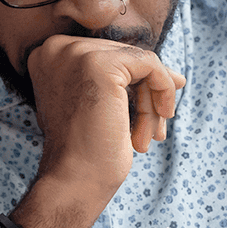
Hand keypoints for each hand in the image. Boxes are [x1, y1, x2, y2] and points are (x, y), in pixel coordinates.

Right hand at [26, 34, 184, 198]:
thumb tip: (177, 76)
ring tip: (151, 135)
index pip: (108, 54)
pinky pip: (150, 65)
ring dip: (153, 101)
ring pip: (140, 62)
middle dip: (146, 94)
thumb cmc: (87, 151)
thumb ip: (128, 82)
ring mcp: (75, 53)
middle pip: (124, 56)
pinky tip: (160, 120)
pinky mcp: (98, 63)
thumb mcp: (102, 106)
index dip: (135, 82)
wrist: (75, 179)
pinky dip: (163, 90)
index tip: (153, 110)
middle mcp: (56, 47)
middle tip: (154, 130)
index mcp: (49, 55)